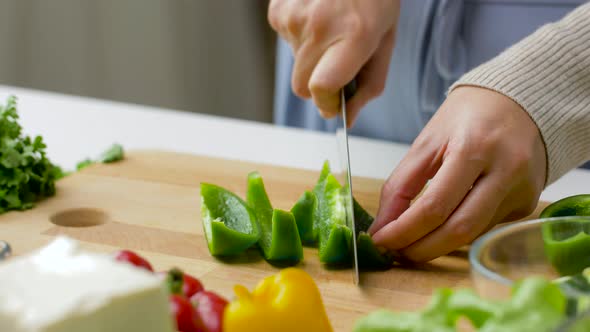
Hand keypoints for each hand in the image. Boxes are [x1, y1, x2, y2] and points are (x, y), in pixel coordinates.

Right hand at [268, 0, 399, 123]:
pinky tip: (317, 17)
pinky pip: (286, 43)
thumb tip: (347, 116)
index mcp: (355, 35)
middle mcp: (320, 26)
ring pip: (295, 65)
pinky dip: (300, 38)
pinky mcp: (278, 10)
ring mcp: (294, 16)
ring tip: (331, 29)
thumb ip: (369, 84)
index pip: (322, 88)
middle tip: (336, 64)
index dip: (326, 104)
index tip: (334, 104)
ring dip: (311, 58)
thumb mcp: (385, 41)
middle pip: (302, 87)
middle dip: (319, 85)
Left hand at [369, 87, 546, 261]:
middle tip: (397, 251)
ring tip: (414, 238)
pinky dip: (460, 230)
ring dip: (438, 243)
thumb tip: (382, 228)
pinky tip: (447, 220)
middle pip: (459, 230)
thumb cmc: (468, 117)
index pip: (434, 206)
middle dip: (422, 248)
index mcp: (474, 147)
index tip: (381, 241)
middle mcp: (506, 170)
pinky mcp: (528, 203)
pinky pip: (486, 227)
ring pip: (473, 234)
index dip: (404, 231)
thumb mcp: (427, 141)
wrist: (520, 101)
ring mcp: (522, 190)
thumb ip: (401, 186)